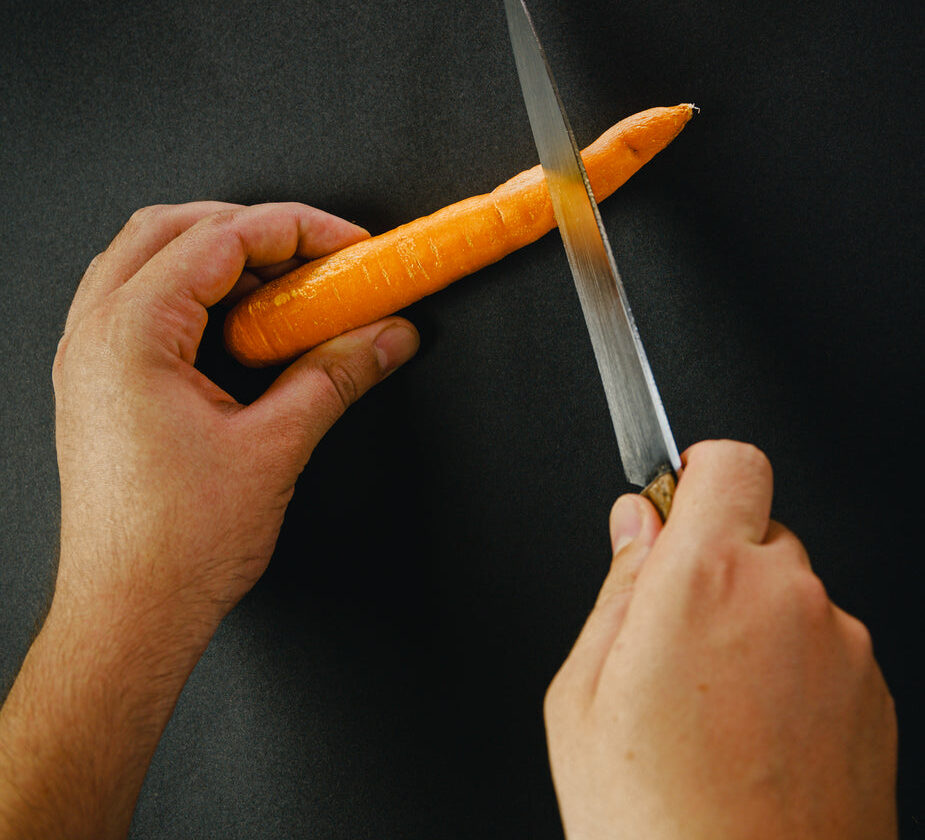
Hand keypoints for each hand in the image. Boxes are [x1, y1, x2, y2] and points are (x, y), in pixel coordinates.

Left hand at [0, 202, 418, 839]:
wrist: (129, 613)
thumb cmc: (176, 546)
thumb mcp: (277, 446)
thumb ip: (337, 374)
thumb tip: (386, 337)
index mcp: (130, 334)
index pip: (221, 238)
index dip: (298, 229)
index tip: (349, 247)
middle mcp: (96, 333)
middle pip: (174, 228)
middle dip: (256, 230)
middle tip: (320, 258)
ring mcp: (90, 357)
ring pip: (152, 259)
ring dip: (222, 258)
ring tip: (286, 288)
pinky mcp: (101, 384)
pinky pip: (145, 303)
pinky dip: (198, 295)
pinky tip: (244, 327)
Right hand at [545, 441, 896, 839]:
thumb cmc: (653, 821)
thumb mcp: (582, 693)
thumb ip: (618, 585)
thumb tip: (636, 524)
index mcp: (707, 581)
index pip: (729, 464)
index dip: (697, 474)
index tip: (675, 505)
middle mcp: (790, 600)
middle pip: (757, 529)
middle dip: (713, 562)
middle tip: (672, 638)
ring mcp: (842, 649)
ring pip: (790, 591)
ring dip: (752, 618)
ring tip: (710, 707)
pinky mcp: (874, 696)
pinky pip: (823, 644)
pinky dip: (790, 666)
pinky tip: (752, 736)